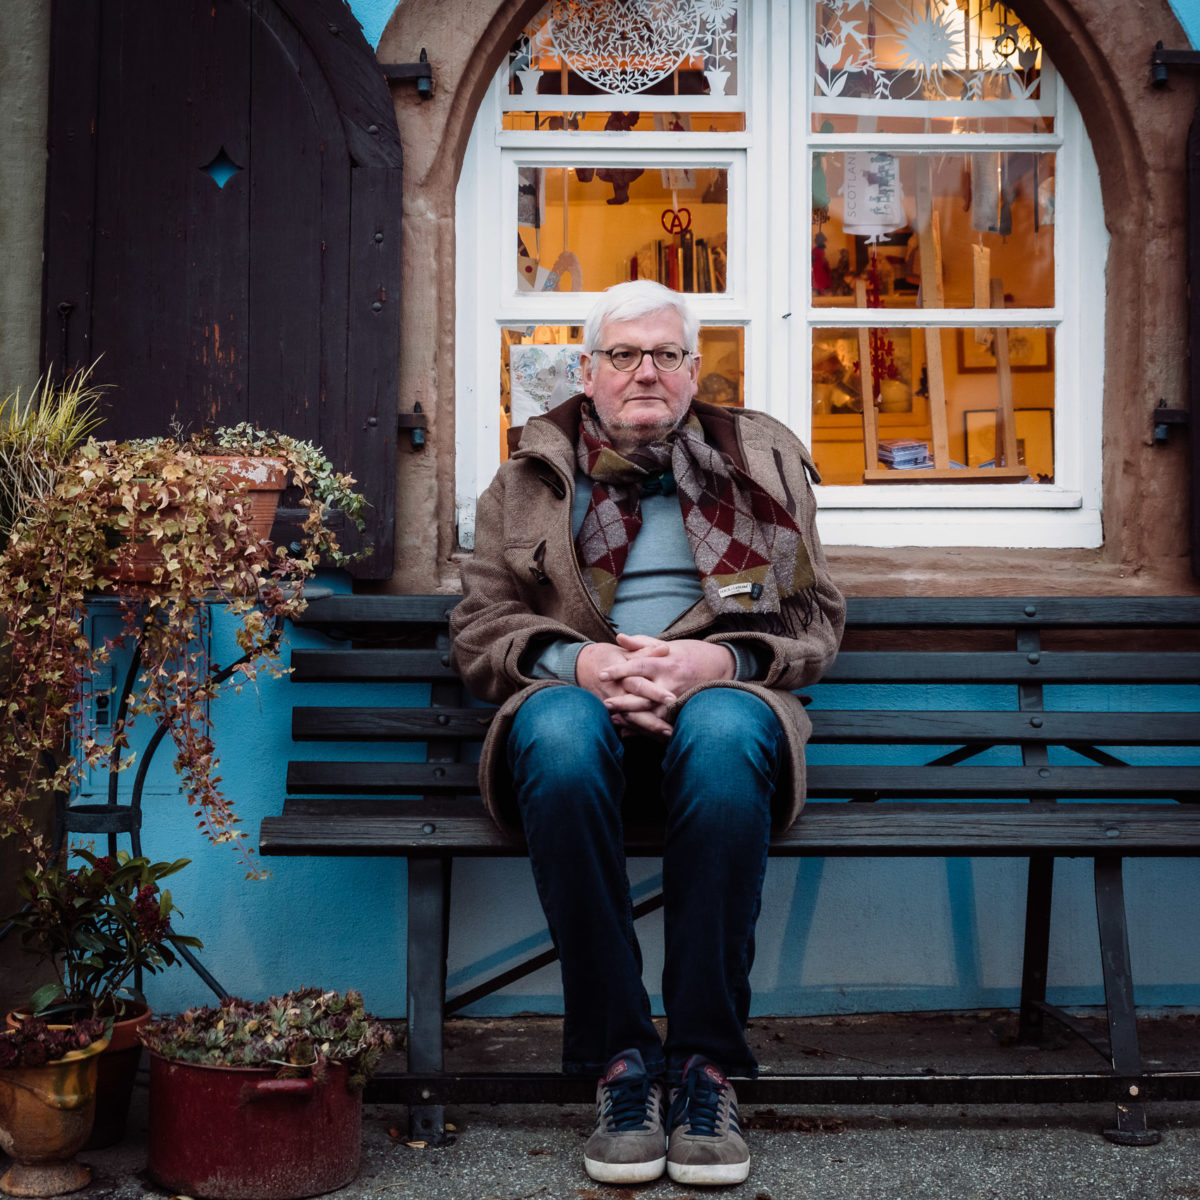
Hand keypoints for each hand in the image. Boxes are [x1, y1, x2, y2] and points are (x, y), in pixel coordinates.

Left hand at [590, 635, 736, 740]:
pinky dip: (645, 727)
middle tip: (605, 703)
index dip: (619, 670)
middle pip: (643, 692)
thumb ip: (641, 643)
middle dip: (623, 699)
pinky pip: (662, 721)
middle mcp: (670, 680)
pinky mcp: (682, 708)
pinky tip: (629, 730)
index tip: (602, 674)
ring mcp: (677, 696)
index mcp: (664, 661)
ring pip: (652, 711)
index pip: (638, 665)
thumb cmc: (690, 653)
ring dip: (632, 717)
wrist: (721, 665)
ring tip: (614, 720)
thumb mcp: (667, 645)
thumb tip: (619, 637)